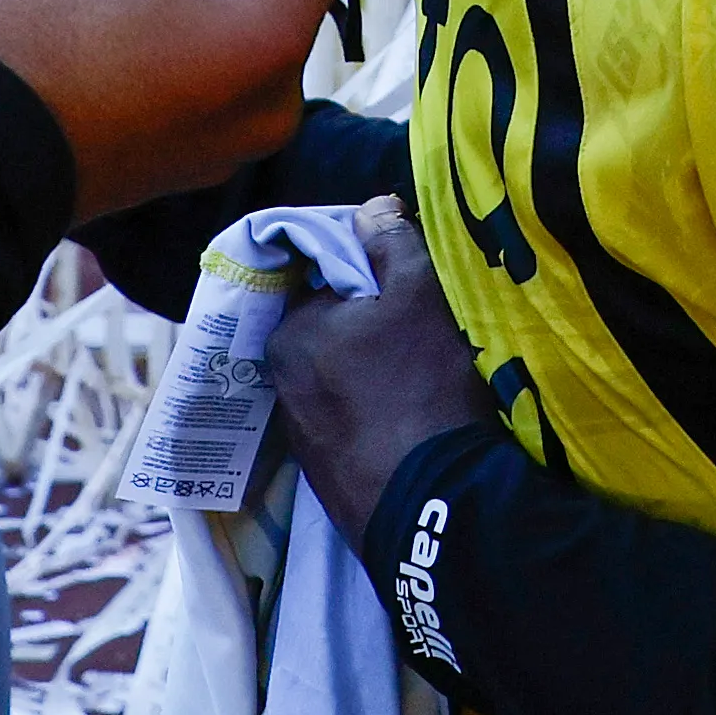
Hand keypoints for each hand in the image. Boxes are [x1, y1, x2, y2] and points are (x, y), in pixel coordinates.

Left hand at [272, 195, 494, 549]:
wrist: (434, 506)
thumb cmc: (422, 385)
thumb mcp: (418, 293)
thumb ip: (390, 240)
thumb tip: (371, 208)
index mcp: (289, 333)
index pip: (329, 279)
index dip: (374, 272)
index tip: (414, 282)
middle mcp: (281, 383)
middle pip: (335, 329)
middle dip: (373, 323)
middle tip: (425, 328)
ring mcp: (302, 435)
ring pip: (344, 376)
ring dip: (376, 368)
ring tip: (425, 374)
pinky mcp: (328, 475)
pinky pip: (352, 419)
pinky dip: (378, 409)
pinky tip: (414, 416)